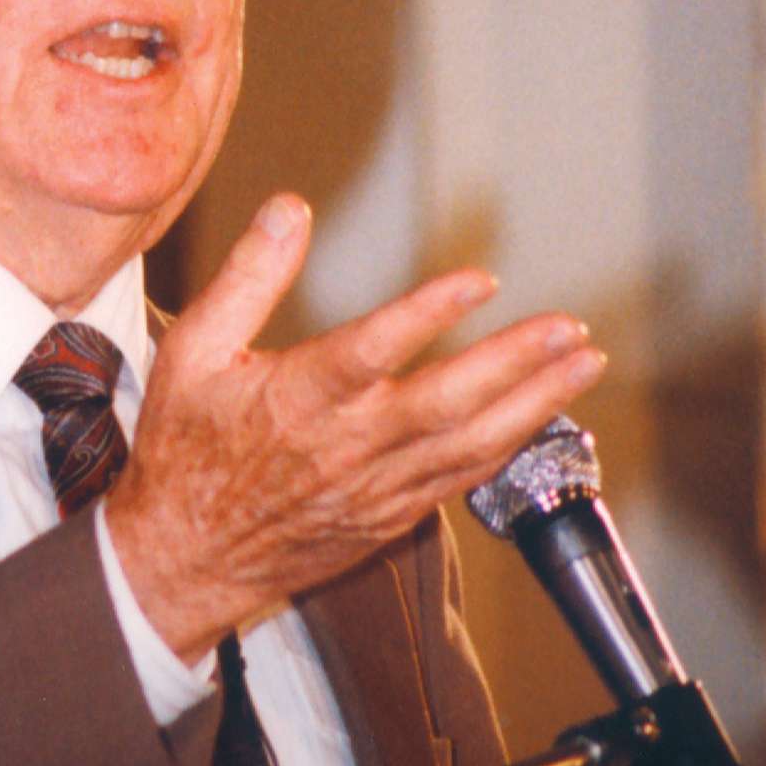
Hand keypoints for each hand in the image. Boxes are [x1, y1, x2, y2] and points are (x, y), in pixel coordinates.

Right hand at [106, 193, 606, 663]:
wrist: (184, 555)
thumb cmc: (184, 449)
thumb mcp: (193, 351)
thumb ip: (247, 278)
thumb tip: (288, 209)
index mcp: (296, 400)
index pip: (373, 350)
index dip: (429, 313)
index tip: (481, 280)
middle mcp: (345, 446)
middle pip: (446, 403)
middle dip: (516, 363)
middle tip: (569, 329)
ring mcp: (374, 488)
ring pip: (468, 445)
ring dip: (531, 404)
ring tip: (581, 364)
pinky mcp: (388, 516)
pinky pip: (459, 479)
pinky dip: (505, 447)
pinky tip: (536, 416)